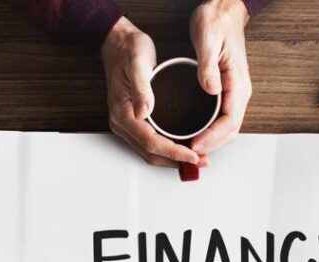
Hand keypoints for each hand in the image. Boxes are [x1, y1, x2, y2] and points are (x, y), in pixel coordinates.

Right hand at [101, 17, 200, 167]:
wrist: (117, 42)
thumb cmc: (128, 49)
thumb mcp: (137, 62)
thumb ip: (141, 88)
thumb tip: (145, 112)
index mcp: (123, 112)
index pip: (150, 142)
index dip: (173, 152)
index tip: (193, 155)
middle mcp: (122, 122)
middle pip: (150, 153)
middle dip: (176, 160)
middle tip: (201, 161)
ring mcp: (126, 123)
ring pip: (150, 151)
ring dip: (172, 158)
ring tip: (196, 158)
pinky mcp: (133, 120)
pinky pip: (149, 142)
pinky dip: (166, 149)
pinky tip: (182, 147)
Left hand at [189, 0, 252, 155]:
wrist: (224, 10)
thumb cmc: (217, 21)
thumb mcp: (208, 39)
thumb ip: (208, 66)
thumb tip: (211, 89)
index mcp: (238, 82)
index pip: (229, 120)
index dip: (213, 137)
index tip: (195, 145)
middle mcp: (239, 91)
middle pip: (230, 131)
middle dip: (211, 146)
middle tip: (189, 154)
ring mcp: (234, 92)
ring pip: (227, 128)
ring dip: (211, 142)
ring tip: (190, 150)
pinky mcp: (226, 91)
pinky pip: (221, 118)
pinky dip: (210, 132)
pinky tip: (195, 134)